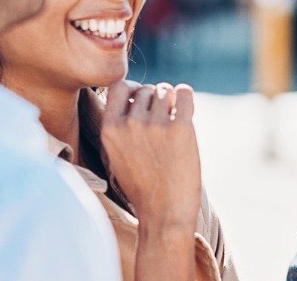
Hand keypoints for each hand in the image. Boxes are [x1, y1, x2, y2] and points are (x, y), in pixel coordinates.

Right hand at [100, 80, 202, 228]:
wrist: (164, 211)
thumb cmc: (142, 185)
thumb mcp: (116, 154)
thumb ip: (120, 126)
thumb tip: (135, 95)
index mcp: (109, 129)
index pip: (119, 86)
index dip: (133, 90)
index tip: (142, 101)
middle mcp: (129, 123)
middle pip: (146, 89)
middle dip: (155, 99)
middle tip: (163, 119)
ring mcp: (155, 124)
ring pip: (165, 90)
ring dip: (172, 100)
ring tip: (174, 119)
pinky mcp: (180, 127)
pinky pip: (184, 93)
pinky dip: (186, 97)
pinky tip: (186, 109)